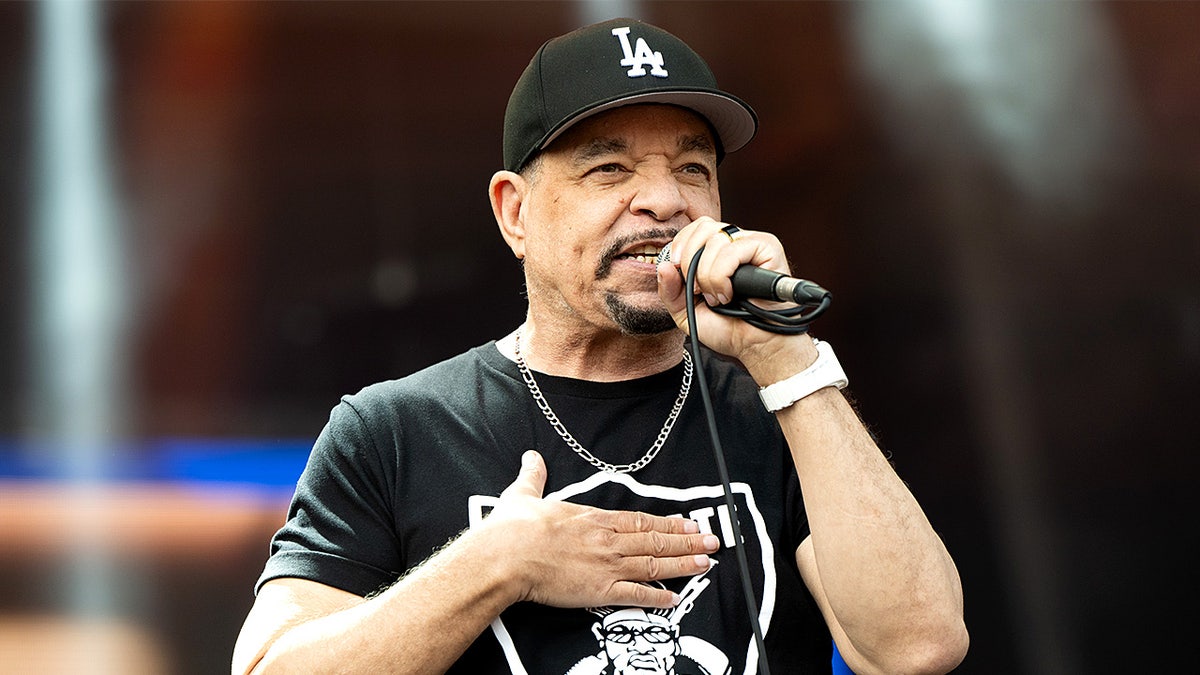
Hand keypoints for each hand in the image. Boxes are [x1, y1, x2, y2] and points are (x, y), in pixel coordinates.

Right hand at [484, 451, 718, 608]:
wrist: (506, 555)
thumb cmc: (512, 528)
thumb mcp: (523, 494)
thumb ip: (533, 477)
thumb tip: (531, 457)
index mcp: (593, 518)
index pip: (640, 520)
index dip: (668, 523)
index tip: (688, 523)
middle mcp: (607, 540)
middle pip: (655, 540)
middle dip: (687, 542)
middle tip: (712, 542)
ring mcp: (606, 565)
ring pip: (653, 564)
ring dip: (682, 564)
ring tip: (705, 564)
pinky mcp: (599, 590)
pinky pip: (636, 594)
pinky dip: (657, 596)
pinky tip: (674, 598)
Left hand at [656, 217, 816, 381]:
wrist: (754, 345)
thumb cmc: (728, 328)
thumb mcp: (686, 312)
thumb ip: (669, 291)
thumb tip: (663, 265)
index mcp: (717, 251)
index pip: (696, 228)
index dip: (681, 244)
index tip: (675, 267)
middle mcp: (735, 243)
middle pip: (704, 227)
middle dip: (689, 259)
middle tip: (695, 289)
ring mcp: (751, 243)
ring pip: (716, 241)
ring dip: (708, 275)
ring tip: (717, 298)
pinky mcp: (767, 248)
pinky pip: (733, 250)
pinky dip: (723, 276)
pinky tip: (729, 294)